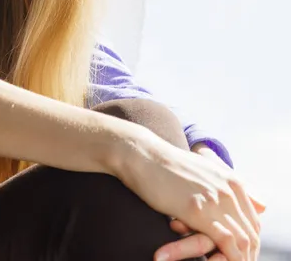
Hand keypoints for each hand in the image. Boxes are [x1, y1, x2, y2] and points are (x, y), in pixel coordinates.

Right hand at [153, 145, 265, 260]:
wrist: (143, 155)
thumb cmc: (168, 166)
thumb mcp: (205, 171)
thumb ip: (230, 187)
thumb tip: (262, 203)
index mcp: (231, 180)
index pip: (254, 221)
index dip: (250, 242)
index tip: (239, 254)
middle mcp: (229, 189)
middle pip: (251, 232)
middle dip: (246, 254)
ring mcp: (215, 199)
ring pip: (242, 240)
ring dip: (238, 258)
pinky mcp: (198, 210)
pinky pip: (226, 242)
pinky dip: (227, 258)